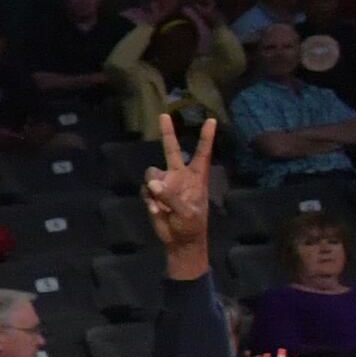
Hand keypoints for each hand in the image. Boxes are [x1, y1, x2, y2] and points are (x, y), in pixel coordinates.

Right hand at [141, 113, 218, 273]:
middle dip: (167, 133)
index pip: (202, 153)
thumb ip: (171, 196)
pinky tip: (157, 211)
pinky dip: (149, 201)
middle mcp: (180, 176)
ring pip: (152, 174)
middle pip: (172, 150)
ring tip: (162, 205)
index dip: (206, 138)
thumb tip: (153, 183)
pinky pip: (145, 190)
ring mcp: (165, 184)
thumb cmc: (192, 225)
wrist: (179, 241)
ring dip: (154, 187)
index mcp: (196, 178)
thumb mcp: (187, 212)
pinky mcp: (152, 195)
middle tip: (163, 115)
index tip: (210, 120)